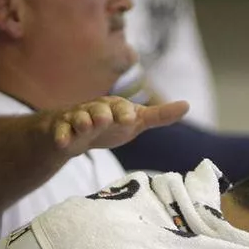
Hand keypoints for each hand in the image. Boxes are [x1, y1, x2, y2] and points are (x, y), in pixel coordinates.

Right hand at [49, 96, 188, 153]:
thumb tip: (187, 105)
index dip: (125, 112)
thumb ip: (159, 116)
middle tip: (105, 119)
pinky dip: (62, 136)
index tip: (131, 119)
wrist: (76, 131)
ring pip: (78, 118)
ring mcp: (77, 119)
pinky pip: (61, 132)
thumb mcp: (135, 121)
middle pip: (98, 109)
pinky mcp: (62, 130)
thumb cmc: (111, 125)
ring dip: (81, 121)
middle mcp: (95, 109)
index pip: (121, 106)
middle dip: (101, 113)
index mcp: (114, 106)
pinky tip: (64, 143)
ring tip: (85, 126)